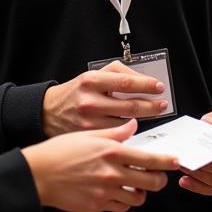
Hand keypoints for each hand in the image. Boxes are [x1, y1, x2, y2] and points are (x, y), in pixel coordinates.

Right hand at [23, 119, 177, 211]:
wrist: (38, 174)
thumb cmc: (60, 151)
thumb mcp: (89, 134)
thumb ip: (114, 132)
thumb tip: (132, 126)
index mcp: (112, 152)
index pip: (150, 159)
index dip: (167, 162)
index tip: (175, 161)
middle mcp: (112, 173)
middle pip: (150, 183)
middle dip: (158, 180)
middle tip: (157, 176)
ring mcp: (105, 192)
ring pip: (137, 198)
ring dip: (141, 192)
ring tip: (136, 184)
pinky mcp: (97, 206)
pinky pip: (120, 207)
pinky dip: (124, 201)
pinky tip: (118, 192)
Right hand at [41, 60, 169, 135]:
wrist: (48, 112)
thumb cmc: (75, 92)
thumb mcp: (93, 75)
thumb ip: (118, 74)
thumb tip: (144, 80)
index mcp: (91, 81)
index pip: (126, 82)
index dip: (147, 85)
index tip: (159, 87)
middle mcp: (90, 101)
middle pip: (130, 106)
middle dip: (151, 106)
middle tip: (162, 104)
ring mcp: (89, 122)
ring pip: (126, 123)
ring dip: (143, 120)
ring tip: (150, 114)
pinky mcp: (90, 138)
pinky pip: (117, 136)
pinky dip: (128, 131)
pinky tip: (132, 124)